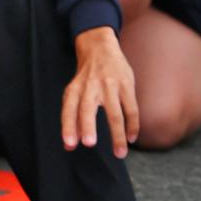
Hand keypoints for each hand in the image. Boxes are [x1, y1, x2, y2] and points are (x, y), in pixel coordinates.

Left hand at [61, 26, 137, 156]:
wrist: (100, 48)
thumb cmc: (86, 78)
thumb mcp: (75, 92)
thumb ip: (73, 117)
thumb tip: (69, 146)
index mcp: (74, 90)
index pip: (68, 110)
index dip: (68, 127)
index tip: (69, 145)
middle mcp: (90, 87)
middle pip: (88, 109)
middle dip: (87, 126)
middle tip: (88, 144)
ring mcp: (109, 86)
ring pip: (114, 114)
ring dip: (117, 135)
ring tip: (119, 153)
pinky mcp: (126, 85)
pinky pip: (131, 109)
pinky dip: (132, 125)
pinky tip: (131, 138)